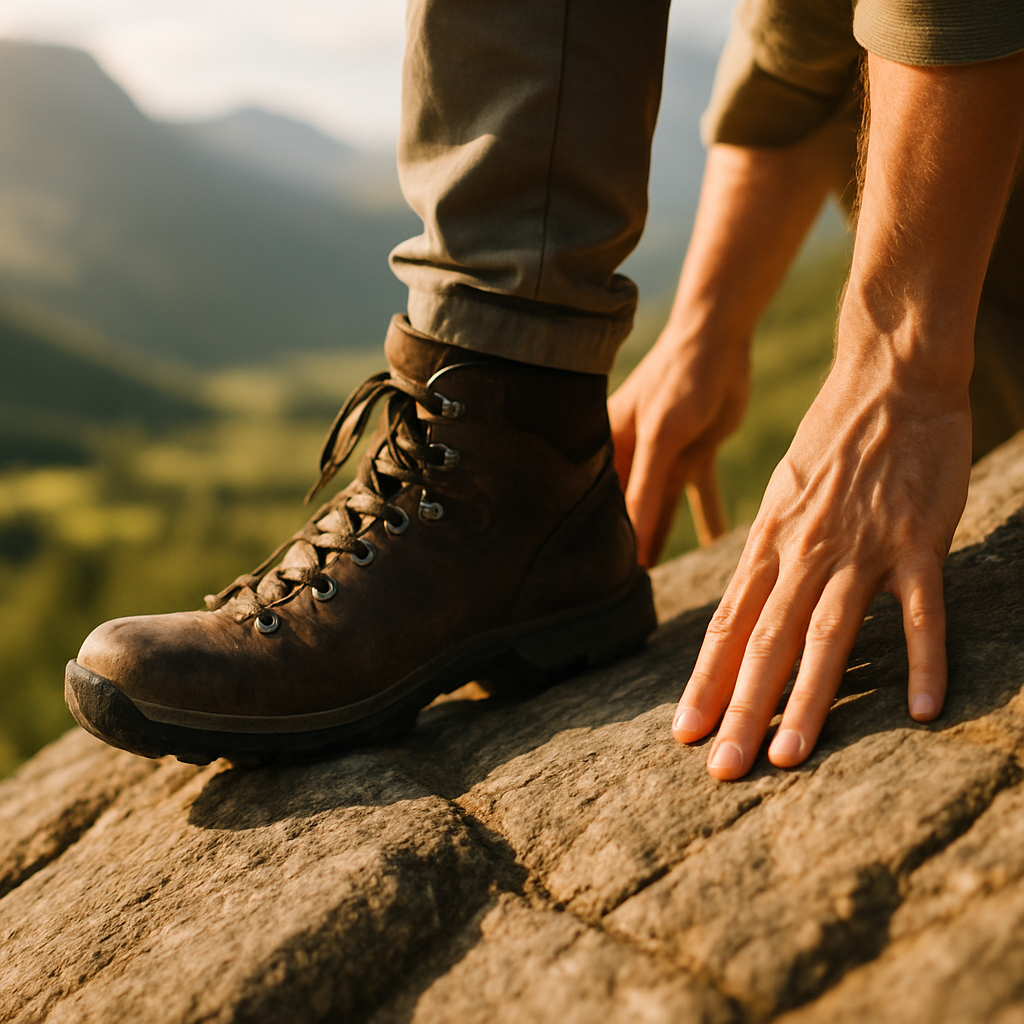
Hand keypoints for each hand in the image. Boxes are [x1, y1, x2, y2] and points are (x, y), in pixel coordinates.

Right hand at [609, 326, 748, 565]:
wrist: (721, 339)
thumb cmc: (678, 378)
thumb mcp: (660, 439)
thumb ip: (646, 493)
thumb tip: (633, 547)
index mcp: (605, 448)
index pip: (595, 503)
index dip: (593, 539)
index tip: (591, 582)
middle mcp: (628, 458)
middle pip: (624, 510)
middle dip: (624, 545)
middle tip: (622, 594)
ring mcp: (661, 459)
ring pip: (658, 508)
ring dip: (660, 538)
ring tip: (655, 583)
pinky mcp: (692, 456)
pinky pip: (696, 496)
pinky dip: (705, 518)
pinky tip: (713, 548)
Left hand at [672, 353, 971, 778]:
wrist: (887, 378)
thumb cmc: (833, 440)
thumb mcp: (784, 496)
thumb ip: (771, 553)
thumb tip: (748, 605)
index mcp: (770, 544)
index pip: (727, 626)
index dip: (703, 682)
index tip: (682, 731)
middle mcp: (805, 553)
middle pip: (765, 643)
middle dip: (739, 710)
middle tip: (721, 770)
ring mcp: (861, 549)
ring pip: (827, 636)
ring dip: (807, 701)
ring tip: (787, 757)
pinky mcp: (917, 542)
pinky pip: (920, 611)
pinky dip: (922, 659)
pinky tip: (922, 710)